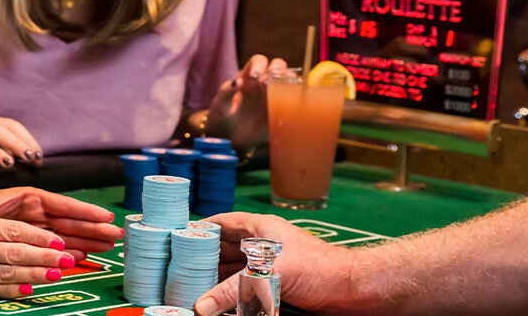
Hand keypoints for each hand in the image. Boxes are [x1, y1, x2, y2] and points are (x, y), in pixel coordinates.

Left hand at [0, 187, 121, 260]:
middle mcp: (39, 211)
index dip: (84, 210)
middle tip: (118, 235)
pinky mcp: (37, 237)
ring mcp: (40, 225)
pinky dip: (72, 250)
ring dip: (90, 240)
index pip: (62, 205)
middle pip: (72, 220)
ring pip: (70, 233)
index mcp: (31, 199)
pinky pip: (58, 244)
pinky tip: (87, 255)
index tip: (105, 215)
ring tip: (110, 246)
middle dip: (95, 227)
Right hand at [0, 214, 77, 297]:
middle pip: (16, 250)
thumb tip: (16, 235)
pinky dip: (11, 289)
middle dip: (46, 256)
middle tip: (68, 260)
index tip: (59, 240)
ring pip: (8, 270)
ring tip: (56, 274)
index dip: (40, 236)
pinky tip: (28, 289)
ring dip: (35, 273)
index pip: (13, 228)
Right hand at [191, 212, 356, 315]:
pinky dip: (230, 296)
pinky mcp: (274, 286)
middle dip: (200, 260)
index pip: (220, 223)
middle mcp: (260, 245)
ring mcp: (267, 266)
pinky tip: (216, 303)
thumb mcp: (269, 274)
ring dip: (214, 281)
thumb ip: (233, 290)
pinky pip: (244, 290)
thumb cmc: (321, 268)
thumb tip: (202, 305)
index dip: (198, 229)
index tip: (175, 238)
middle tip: (176, 271)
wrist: (352, 291)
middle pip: (222, 250)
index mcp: (260, 228)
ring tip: (191, 289)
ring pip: (232, 272)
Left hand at [206, 54, 287, 146]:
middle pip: (279, 66)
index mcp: (248, 77)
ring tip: (282, 93)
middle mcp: (264, 83)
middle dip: (278, 70)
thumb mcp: (219, 105)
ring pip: (290, 81)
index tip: (255, 77)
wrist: (228, 139)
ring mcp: (274, 96)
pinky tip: (288, 108)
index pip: (259, 61)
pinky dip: (296, 100)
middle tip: (269, 83)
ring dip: (290, 82)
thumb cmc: (221, 118)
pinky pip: (294, 102)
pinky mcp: (281, 111)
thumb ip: (226, 92)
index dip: (260, 65)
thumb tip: (238, 82)